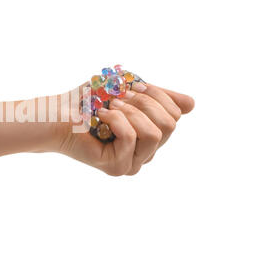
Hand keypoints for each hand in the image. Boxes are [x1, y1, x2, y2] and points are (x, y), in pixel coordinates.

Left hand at [56, 83, 193, 175]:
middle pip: (170, 123)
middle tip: (118, 97)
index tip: (132, 86)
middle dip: (144, 102)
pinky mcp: (117, 167)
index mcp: (152, 133)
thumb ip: (159, 97)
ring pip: (156, 133)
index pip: (177, 113)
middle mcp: (146, 151)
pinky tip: (101, 116)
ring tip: (109, 107)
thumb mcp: (129, 91)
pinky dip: (116, 120)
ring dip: (131, 112)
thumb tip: (192, 105)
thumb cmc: (90, 101)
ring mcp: (133, 162)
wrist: (59, 114)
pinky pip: (132, 138)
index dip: (157, 94)